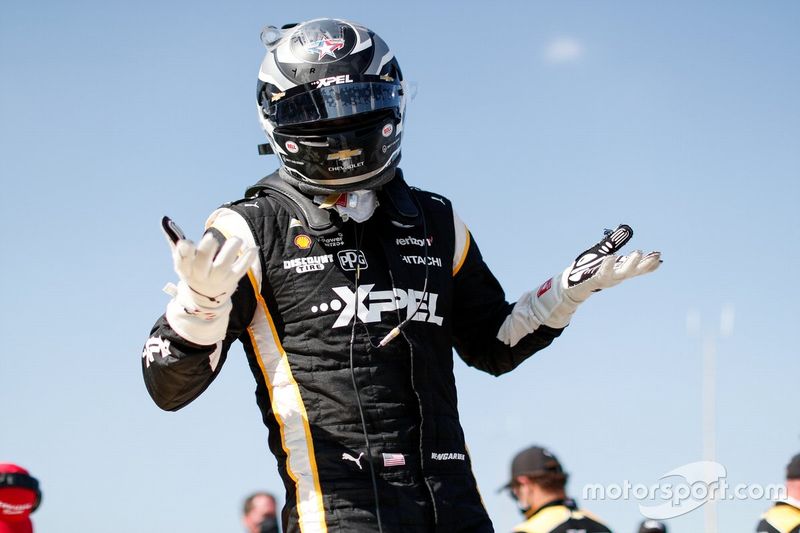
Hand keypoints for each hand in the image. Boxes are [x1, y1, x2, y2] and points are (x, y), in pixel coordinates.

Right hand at [162, 216, 256, 343]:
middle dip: (205, 251)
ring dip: (229, 251)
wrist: (206, 298)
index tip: (187, 242)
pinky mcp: (231, 280)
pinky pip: (240, 270)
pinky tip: (253, 248)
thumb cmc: (192, 270)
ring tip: (236, 239)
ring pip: (222, 266)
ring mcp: (217, 278)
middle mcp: (200, 275)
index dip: (184, 252)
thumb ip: (174, 239)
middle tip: (211, 238)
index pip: (182, 260)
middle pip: (201, 264)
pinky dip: (247, 260)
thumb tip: (165, 219)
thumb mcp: (181, 258)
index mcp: (185, 268)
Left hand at [533, 224, 660, 327]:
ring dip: (630, 264)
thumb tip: (628, 229)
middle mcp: (615, 277)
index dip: (649, 264)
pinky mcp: (593, 280)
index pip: (638, 269)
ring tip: (637, 252)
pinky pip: (602, 273)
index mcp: (619, 271)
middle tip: (655, 254)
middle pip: (633, 271)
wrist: (571, 283)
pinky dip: (607, 266)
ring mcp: (606, 280)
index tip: (659, 257)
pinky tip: (610, 257)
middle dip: (644, 264)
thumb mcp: (604, 251)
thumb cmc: (589, 268)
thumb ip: (615, 241)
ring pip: (621, 273)